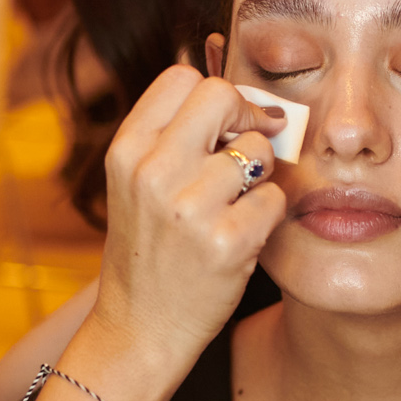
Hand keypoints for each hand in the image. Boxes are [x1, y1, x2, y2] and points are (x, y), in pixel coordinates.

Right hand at [84, 67, 289, 373]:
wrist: (139, 329)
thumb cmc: (149, 250)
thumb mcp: (136, 183)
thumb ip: (171, 134)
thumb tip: (222, 71)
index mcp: (126, 151)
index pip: (181, 78)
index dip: (213, 97)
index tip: (223, 126)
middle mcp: (152, 172)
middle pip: (222, 97)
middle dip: (245, 118)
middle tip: (245, 152)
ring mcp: (188, 208)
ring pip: (259, 149)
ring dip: (260, 176)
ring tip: (236, 206)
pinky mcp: (226, 242)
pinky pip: (274, 198)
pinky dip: (269, 215)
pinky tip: (245, 234)